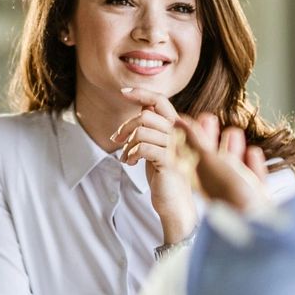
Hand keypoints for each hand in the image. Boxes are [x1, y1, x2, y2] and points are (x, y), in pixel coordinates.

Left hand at [113, 87, 194, 247]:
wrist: (174, 202)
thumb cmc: (163, 173)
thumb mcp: (157, 146)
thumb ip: (153, 128)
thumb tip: (141, 110)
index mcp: (176, 127)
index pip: (160, 101)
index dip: (141, 93)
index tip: (123, 92)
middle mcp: (178, 133)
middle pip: (145, 115)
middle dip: (126, 126)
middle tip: (116, 140)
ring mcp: (175, 147)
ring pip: (142, 131)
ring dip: (127, 144)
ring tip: (126, 157)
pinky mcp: (169, 161)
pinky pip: (143, 147)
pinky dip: (131, 154)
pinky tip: (130, 162)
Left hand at [176, 113, 281, 216]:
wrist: (257, 221)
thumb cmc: (232, 193)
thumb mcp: (209, 162)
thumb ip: (195, 143)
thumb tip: (177, 123)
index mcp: (202, 179)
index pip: (190, 154)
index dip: (188, 136)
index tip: (186, 119)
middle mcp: (218, 186)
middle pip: (211, 157)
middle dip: (210, 137)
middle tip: (209, 118)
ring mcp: (240, 192)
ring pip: (234, 166)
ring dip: (233, 148)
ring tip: (233, 132)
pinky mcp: (259, 197)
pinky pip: (254, 177)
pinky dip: (253, 164)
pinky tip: (253, 152)